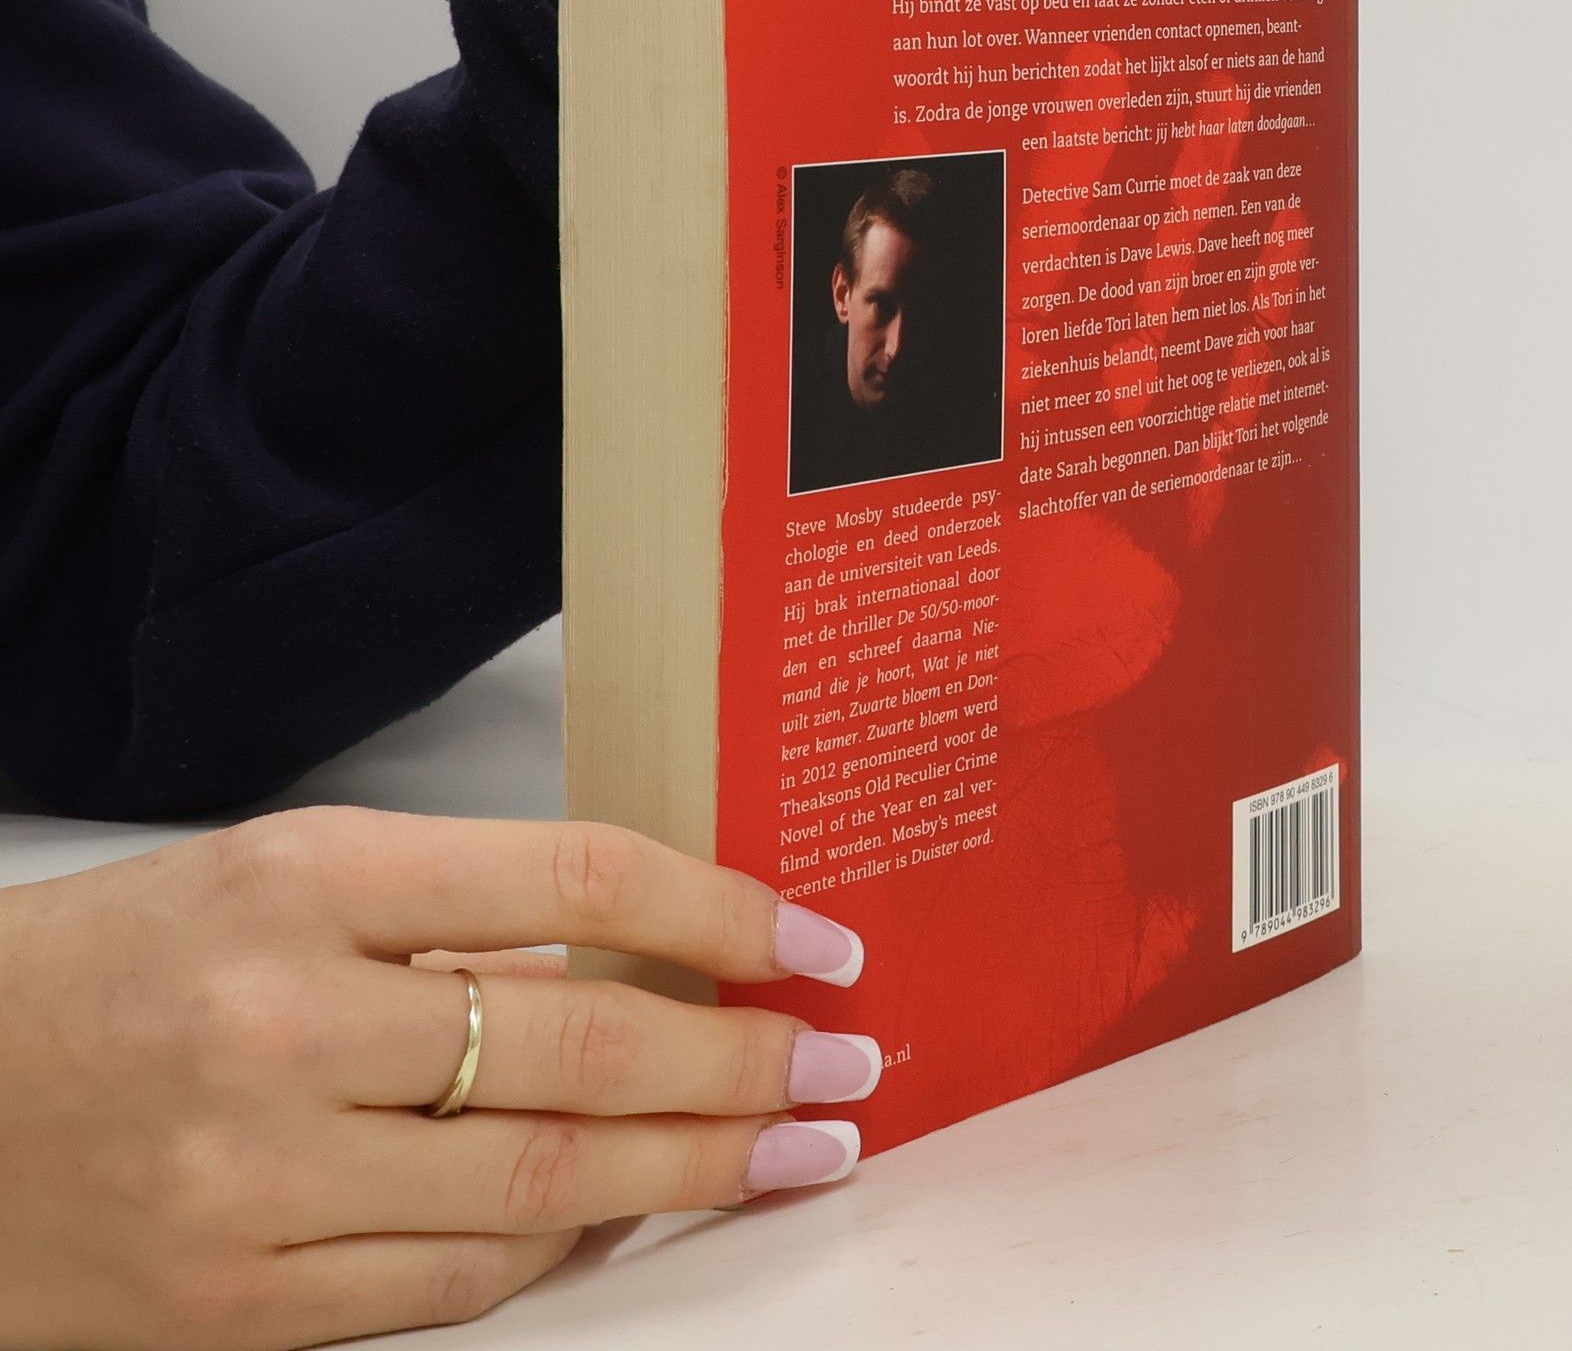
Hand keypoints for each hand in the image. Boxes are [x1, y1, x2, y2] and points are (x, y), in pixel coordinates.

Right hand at [0, 806, 876, 1350]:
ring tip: (798, 1148)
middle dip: (743, 1058)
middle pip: (582, 1042)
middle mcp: (288, 1027)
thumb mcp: (277, 879)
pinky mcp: (237, 1308)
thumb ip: (450, 915)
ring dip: (696, 1169)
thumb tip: (641, 959)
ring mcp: (261, 1181)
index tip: (814, 939)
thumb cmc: (113, 968)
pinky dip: (570, 1256)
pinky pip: (455, 1287)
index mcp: (304, 881)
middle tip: (846, 1061)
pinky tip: (643, 1220)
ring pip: (542, 1184)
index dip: (722, 909)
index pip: (576, 875)